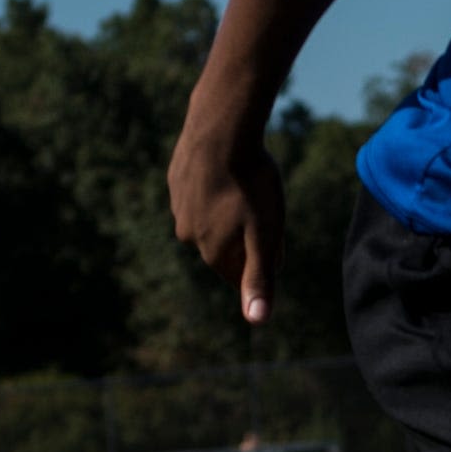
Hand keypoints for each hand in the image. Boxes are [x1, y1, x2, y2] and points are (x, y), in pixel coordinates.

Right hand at [168, 117, 283, 323]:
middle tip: (265, 207)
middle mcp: (188, 233)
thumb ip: (259, 277)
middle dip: (247, 235)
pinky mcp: (176, 180)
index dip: (263, 259)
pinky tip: (228, 169)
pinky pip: (200, 192)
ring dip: (230, 209)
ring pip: (211, 217)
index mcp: (211, 250)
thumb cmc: (250, 184)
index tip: (274, 237)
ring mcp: (178, 205)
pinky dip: (216, 187)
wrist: (221, 130)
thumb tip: (257, 321)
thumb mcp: (265, 234)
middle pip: (226, 245)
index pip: (239, 274)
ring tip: (248, 185)